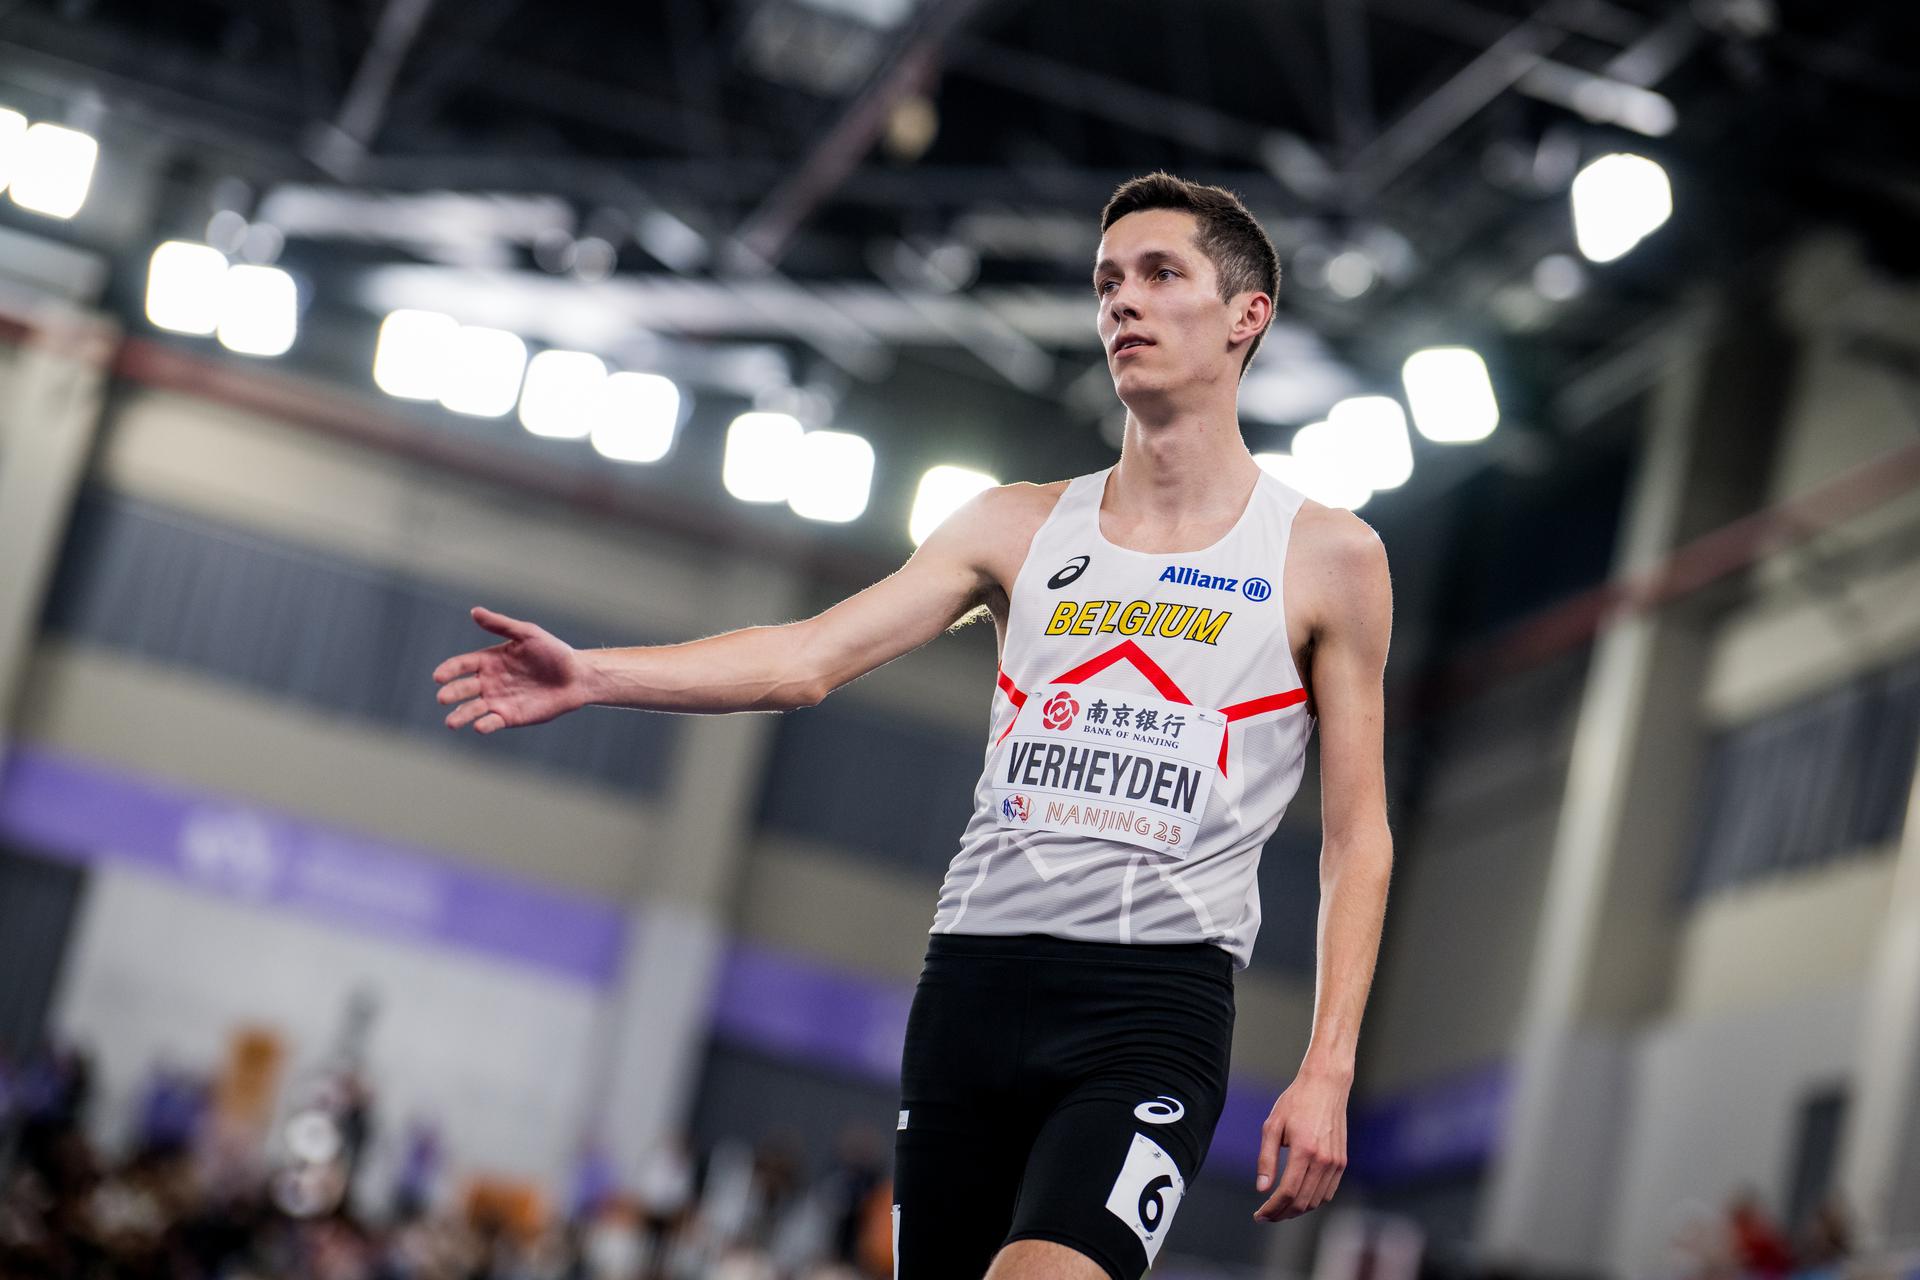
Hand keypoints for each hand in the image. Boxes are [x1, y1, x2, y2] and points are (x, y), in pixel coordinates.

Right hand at [434, 607, 590, 733]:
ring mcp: (497, 700)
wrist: (576, 677)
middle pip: (463, 688)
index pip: (462, 665)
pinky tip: (479, 726)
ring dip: (460, 716)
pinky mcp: (509, 717)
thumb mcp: (528, 634)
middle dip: (452, 693)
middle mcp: (488, 682)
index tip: (439, 676)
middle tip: (443, 697)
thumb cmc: (553, 652)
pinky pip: (492, 722)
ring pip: (472, 709)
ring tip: (451, 722)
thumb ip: (501, 625)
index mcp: (489, 660)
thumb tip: (474, 611)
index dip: (449, 670)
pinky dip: (484, 725)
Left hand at [1252, 1067, 1348, 1221]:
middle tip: (1266, 1215)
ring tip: (1279, 1209)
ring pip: (1317, 1201)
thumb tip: (1262, 1189)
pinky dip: (1313, 1201)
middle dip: (1282, 1214)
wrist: (1326, 1086)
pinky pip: (1328, 1192)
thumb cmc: (1296, 1102)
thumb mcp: (1272, 1126)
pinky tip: (1298, 1198)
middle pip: (1303, 1202)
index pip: (1288, 1192)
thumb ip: (1266, 1159)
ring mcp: (1336, 1162)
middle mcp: (1324, 1160)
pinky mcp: (1342, 1162)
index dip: (1272, 1208)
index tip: (1259, 1214)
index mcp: (1304, 1150)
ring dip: (1298, 1210)